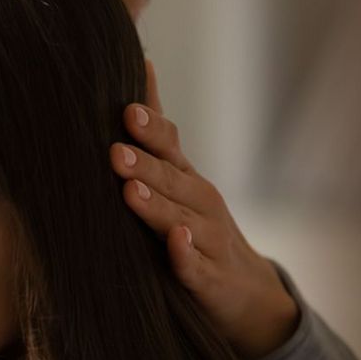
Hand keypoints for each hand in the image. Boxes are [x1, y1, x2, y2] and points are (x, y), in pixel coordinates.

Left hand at [111, 62, 299, 359]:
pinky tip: (177, 241)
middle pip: (173, 181)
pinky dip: (186, 255)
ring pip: (182, 220)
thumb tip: (142, 66)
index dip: (152, 129)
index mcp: (187, 181)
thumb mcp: (180, 181)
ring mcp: (209, 242)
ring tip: (132, 191)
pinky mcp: (210, 280)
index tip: (127, 109)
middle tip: (114, 152)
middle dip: (145, 165)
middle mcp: (201, 205)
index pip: (170, 148)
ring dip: (158, 206)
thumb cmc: (199, 229)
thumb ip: (158, 135)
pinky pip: (197, 267)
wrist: (246, 292)